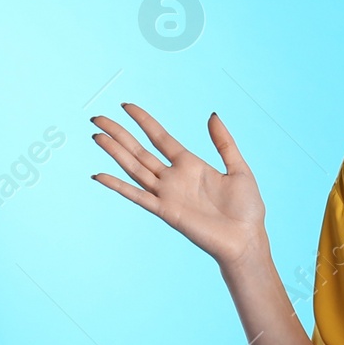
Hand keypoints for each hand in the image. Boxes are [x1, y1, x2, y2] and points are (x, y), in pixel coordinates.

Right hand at [91, 104, 267, 269]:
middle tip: (98, 117)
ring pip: (134, 168)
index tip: (126, 106)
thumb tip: (212, 115)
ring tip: (96, 135)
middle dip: (119, 134)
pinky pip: (137, 196)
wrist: (246, 239)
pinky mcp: (166, 211)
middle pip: (140, 150)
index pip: (160, 137)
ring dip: (115, 152)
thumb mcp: (239, 169)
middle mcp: (174, 177)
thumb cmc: (247, 208)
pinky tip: (99, 176)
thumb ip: (224, 143)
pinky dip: (118, 186)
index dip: (144, 121)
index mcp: (191, 164)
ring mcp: (167, 194)